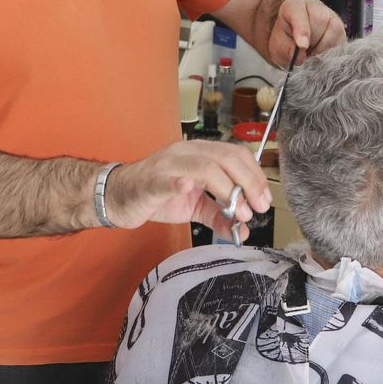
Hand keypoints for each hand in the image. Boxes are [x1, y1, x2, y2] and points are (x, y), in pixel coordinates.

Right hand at [105, 141, 270, 236]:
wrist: (117, 197)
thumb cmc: (156, 196)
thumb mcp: (193, 207)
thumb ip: (218, 216)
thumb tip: (243, 230)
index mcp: (199, 153)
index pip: (235, 154)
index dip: (255, 175)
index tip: (265, 200)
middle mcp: (186, 152)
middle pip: (226, 157)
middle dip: (249, 182)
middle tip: (258, 208)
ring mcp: (168, 164)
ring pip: (204, 166)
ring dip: (227, 189)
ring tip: (239, 212)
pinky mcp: (151, 181)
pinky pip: (168, 179)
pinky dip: (180, 183)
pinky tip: (189, 188)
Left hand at [269, 0, 345, 65]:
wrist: (295, 43)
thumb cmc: (286, 41)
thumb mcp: (279, 46)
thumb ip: (286, 50)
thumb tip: (300, 57)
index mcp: (294, 5)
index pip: (299, 13)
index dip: (302, 30)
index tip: (302, 46)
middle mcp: (314, 6)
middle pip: (320, 20)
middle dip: (313, 41)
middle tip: (305, 52)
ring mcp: (330, 14)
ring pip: (334, 29)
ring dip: (323, 47)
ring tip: (312, 52)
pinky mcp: (341, 27)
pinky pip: (342, 39)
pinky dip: (332, 50)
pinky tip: (322, 53)